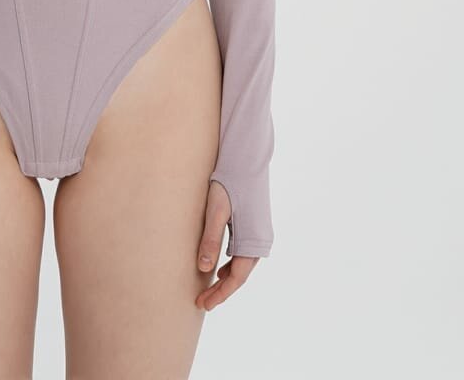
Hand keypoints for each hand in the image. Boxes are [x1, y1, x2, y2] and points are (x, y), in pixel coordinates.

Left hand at [194, 179, 259, 310]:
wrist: (247, 159)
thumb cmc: (229, 182)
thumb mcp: (216, 210)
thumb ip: (210, 239)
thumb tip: (204, 269)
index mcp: (252, 240)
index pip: (236, 278)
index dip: (220, 294)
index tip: (203, 304)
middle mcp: (260, 241)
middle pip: (240, 275)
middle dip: (222, 290)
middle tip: (202, 302)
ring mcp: (260, 233)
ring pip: (243, 265)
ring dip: (227, 278)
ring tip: (209, 288)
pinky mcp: (256, 226)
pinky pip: (244, 253)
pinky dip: (232, 264)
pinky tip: (220, 267)